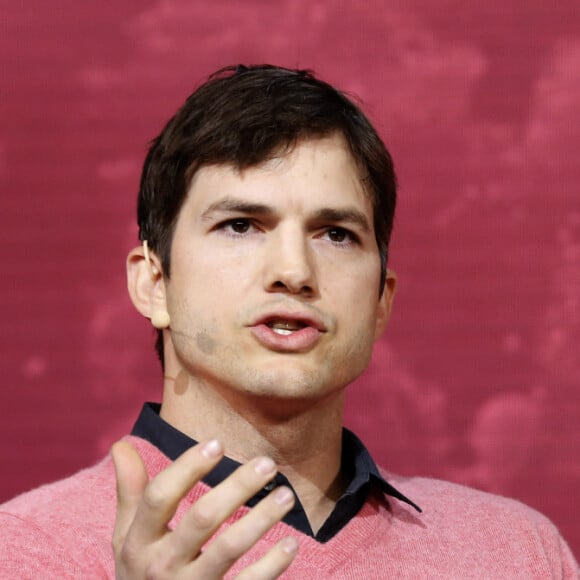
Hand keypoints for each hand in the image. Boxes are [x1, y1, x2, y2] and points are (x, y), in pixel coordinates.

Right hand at [111, 440, 297, 578]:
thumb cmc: (141, 573)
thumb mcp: (127, 537)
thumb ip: (130, 492)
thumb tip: (121, 445)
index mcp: (138, 542)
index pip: (160, 497)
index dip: (188, 467)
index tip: (218, 443)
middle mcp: (161, 566)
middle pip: (202, 518)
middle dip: (237, 487)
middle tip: (267, 463)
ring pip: (228, 549)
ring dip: (261, 519)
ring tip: (287, 495)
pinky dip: (271, 566)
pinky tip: (291, 543)